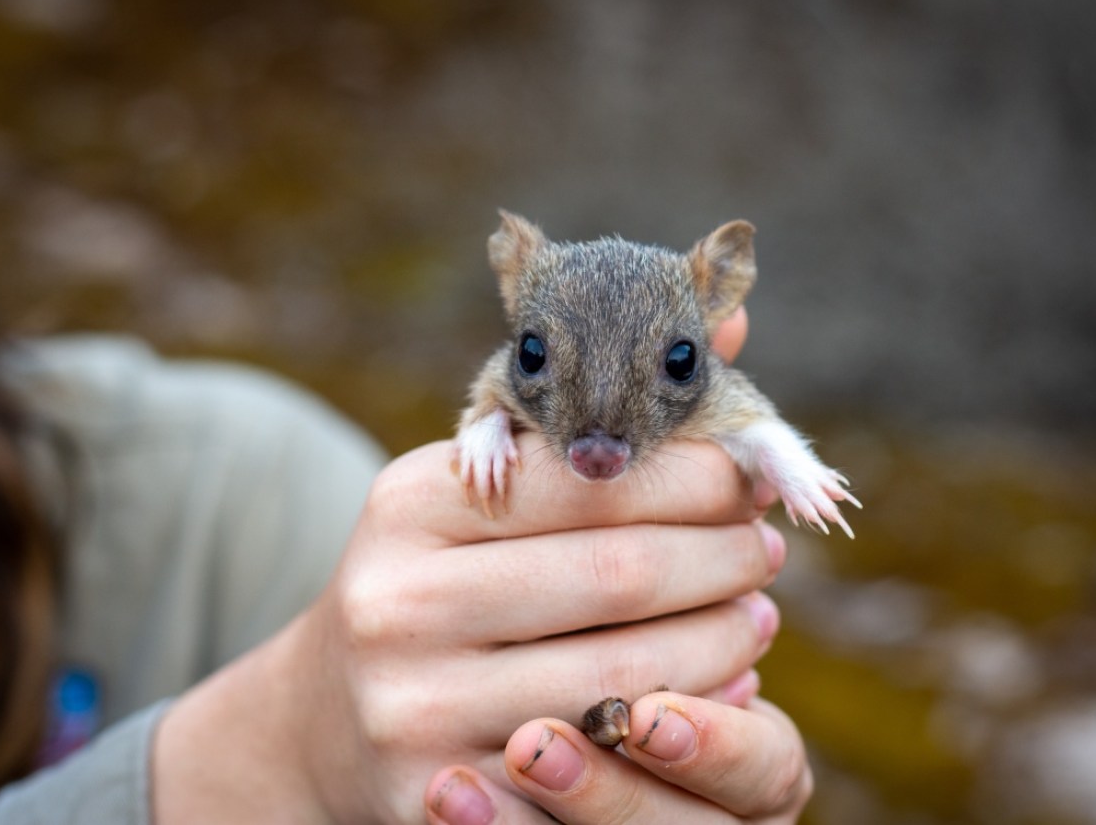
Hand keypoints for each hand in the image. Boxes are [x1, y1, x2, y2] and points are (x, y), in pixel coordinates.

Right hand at [153, 421, 784, 822]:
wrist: (330, 714)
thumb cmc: (436, 577)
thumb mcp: (482, 489)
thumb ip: (596, 422)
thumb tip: (740, 318)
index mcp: (410, 504)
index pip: (586, 478)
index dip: (692, 479)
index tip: (746, 480)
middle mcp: (398, 602)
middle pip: (618, 577)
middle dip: (720, 559)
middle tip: (765, 554)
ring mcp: (413, 708)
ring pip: (625, 674)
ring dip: (720, 641)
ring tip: (756, 616)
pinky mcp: (439, 795)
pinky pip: (601, 760)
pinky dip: (680, 724)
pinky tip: (718, 692)